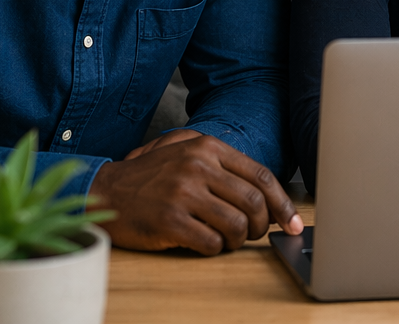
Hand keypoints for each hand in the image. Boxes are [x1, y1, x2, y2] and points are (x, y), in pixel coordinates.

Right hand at [88, 132, 303, 253]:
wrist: (105, 190)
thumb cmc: (152, 176)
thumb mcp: (187, 153)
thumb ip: (225, 165)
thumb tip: (268, 195)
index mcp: (207, 148)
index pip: (261, 176)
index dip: (283, 203)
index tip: (292, 222)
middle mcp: (198, 166)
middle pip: (254, 203)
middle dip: (262, 226)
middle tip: (255, 235)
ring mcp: (183, 193)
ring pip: (237, 225)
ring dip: (239, 240)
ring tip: (227, 240)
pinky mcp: (169, 220)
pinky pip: (211, 243)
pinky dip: (216, 250)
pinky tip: (205, 244)